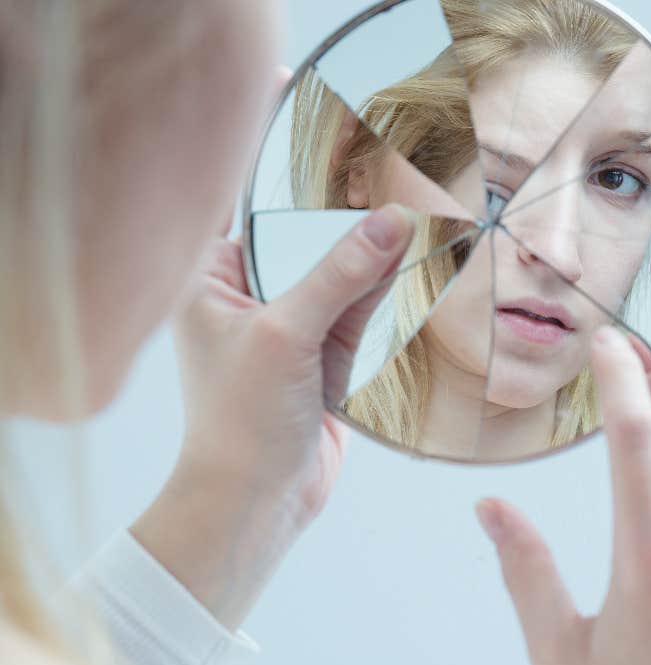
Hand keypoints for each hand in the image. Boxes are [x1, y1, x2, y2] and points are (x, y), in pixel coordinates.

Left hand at [132, 203, 414, 629]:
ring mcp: (287, 333)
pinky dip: (382, 306)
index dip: (310, 196)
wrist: (259, 502)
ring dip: (375, 270)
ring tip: (424, 228)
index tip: (361, 163)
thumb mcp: (285, 335)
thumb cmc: (242, 422)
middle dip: (353, 234)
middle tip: (404, 191)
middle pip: (309, 250)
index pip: (264, 220)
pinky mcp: (320, 362)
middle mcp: (248, 302)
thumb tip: (390, 223)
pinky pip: (355, 321)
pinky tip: (417, 277)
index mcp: (211, 284)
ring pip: (338, 286)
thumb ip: (337, 277)